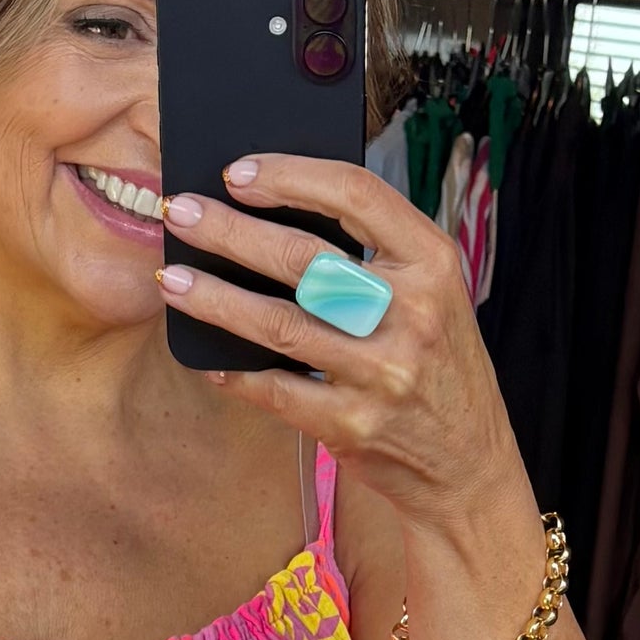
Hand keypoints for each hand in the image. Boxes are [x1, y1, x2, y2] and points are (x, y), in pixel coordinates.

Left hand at [158, 152, 530, 548]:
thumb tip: (275, 220)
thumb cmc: (438, 368)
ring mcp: (381, 372)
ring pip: (278, 323)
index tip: (237, 173)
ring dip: (214, 299)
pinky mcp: (352, 424)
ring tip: (171, 280)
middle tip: (180, 213)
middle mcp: (411, 313)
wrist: (467, 465)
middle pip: (302, 256)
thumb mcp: (434, 298)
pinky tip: (206, 358)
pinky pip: (274, 390)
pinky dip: (234, 372)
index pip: (356, 195)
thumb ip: (376, 260)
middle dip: (229, 230)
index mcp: (433, 263)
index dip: (290, 176)